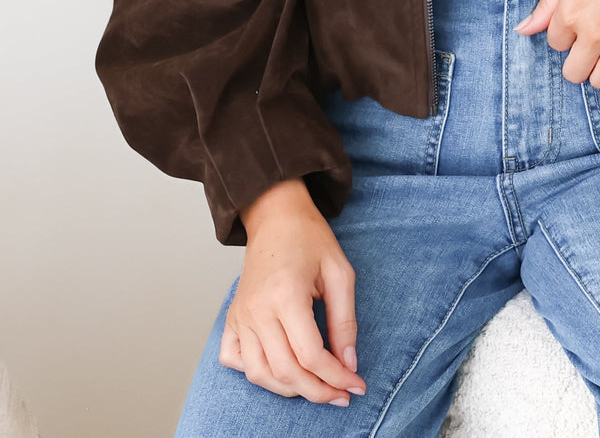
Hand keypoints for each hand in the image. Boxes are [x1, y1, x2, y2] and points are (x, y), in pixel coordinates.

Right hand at [219, 179, 366, 405]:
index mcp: (286, 295)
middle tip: (341, 394)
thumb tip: (349, 364)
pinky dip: (256, 373)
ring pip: (260, 374)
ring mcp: (241, 316)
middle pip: (286, 372)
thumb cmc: (309, 238)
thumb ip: (345, 321)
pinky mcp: (232, 318)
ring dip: (290, 389)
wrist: (276, 216)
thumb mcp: (340, 273)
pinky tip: (279, 370)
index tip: (356, 385)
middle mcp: (257, 310)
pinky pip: (234, 360)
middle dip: (318, 391)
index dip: (336, 377)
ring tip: (317, 386)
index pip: (310, 355)